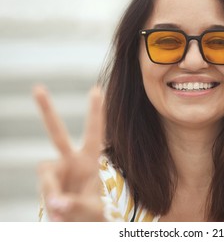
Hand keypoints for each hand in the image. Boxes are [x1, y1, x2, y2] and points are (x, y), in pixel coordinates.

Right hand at [34, 85, 105, 220]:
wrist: (80, 225)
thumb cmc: (92, 215)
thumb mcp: (91, 211)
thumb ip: (76, 206)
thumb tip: (56, 203)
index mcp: (90, 161)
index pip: (94, 133)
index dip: (95, 113)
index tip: (97, 90)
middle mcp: (71, 161)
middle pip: (57, 133)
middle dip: (47, 111)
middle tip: (37, 88)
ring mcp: (56, 171)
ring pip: (46, 176)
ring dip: (53, 194)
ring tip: (64, 213)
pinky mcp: (46, 183)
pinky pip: (44, 192)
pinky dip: (51, 205)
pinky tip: (60, 216)